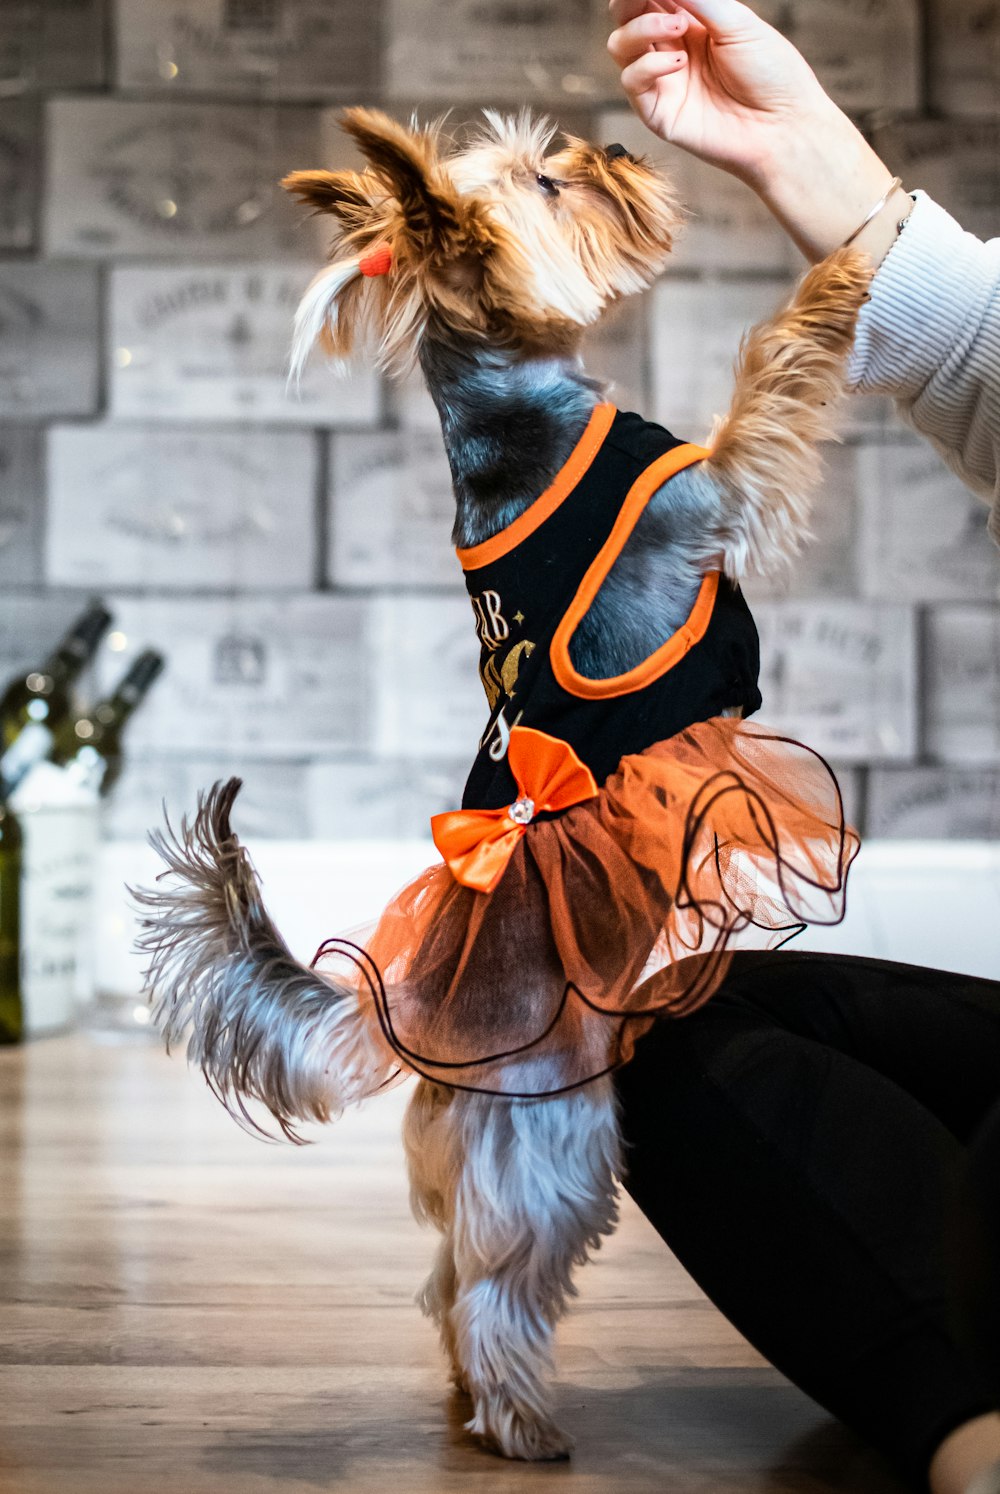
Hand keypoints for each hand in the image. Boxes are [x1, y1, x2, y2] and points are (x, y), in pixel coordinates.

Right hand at [607, 0, 901, 263]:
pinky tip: (680, 63)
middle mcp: (672, 48)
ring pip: (620, 45)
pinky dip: (648, 64)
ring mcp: (662, 80)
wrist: (782, 127)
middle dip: (629, 2)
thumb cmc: (771, 73)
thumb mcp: (736, 21)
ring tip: (679, 28)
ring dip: (641, 28)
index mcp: (692, 22)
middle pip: (626, 17)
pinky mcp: (657, 113)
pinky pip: (631, 80)